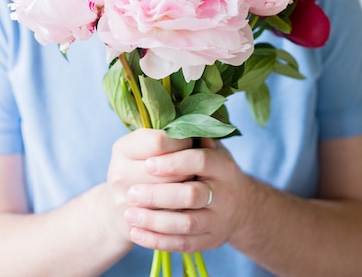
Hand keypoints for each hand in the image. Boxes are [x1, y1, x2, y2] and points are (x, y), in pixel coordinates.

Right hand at [105, 129, 192, 243]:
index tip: (189, 144)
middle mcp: (119, 172)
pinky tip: (183, 206)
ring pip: (172, 195)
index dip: (181, 142)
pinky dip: (181, 211)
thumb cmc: (141, 167)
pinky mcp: (134, 223)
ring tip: (189, 185)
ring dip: (187, 190)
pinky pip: (169, 217)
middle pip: (169, 171)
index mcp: (123, 147)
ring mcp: (124, 200)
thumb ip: (168, 136)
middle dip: (188, 170)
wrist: (120, 205)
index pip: (159, 141)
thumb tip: (201, 132)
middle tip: (194, 169)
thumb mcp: (146, 147)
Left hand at [122, 137, 251, 253]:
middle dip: (158, 194)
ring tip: (128, 214)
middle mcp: (225, 193)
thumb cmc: (211, 168)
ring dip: (154, 221)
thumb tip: (164, 123)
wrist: (238, 205)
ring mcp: (219, 220)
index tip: (148, 163)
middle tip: (131, 192)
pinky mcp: (209, 241)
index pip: (199, 161)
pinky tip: (135, 234)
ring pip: (186, 224)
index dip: (174, 162)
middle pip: (191, 194)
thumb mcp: (208, 148)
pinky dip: (158, 241)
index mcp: (223, 165)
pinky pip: (182, 245)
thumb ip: (189, 138)